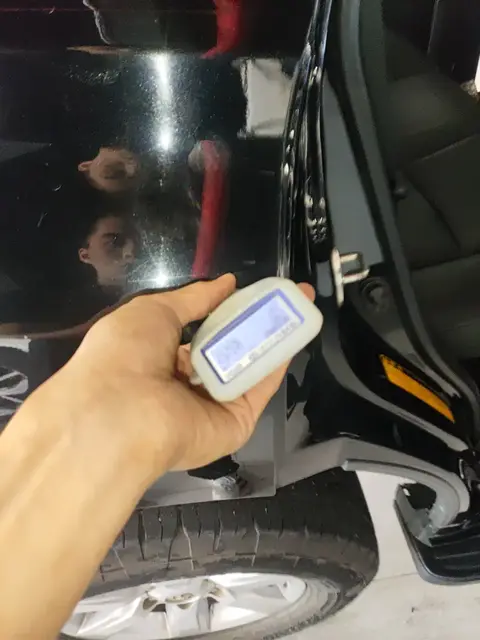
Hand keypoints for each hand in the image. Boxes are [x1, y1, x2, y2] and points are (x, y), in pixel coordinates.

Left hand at [31, 274, 314, 481]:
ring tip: (302, 305)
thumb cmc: (126, 353)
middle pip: (231, 350)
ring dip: (274, 337)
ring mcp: (213, 406)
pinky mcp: (234, 424)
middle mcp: (188, 385)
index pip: (203, 334)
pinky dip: (277, 363)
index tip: (253, 291)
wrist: (120, 412)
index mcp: (161, 358)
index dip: (228, 311)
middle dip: (258, 322)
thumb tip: (227, 283)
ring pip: (249, 368)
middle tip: (290, 295)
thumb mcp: (153, 311)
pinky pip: (258, 390)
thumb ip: (194, 299)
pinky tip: (297, 332)